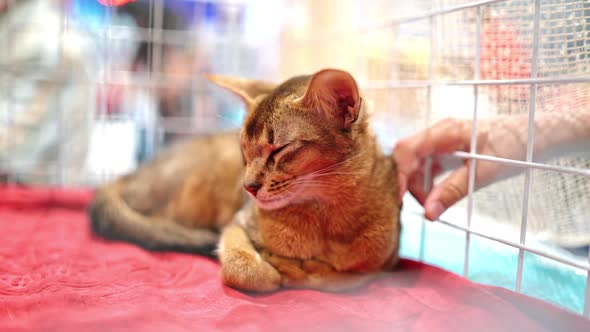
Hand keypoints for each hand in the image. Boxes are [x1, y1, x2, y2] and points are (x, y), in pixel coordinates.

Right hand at [393, 117, 530, 220]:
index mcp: (444, 132)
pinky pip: (425, 168)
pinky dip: (427, 184)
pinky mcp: (444, 152)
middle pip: (406, 158)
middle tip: (424, 208)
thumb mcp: (484, 173)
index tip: (398, 201)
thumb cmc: (514, 148)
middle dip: (408, 184)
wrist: (535, 136)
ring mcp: (439, 142)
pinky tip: (436, 197)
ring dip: (418, 187)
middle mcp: (437, 134)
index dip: (398, 175)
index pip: (405, 150)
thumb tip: (428, 213)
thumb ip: (453, 191)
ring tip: (434, 205)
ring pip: (414, 165)